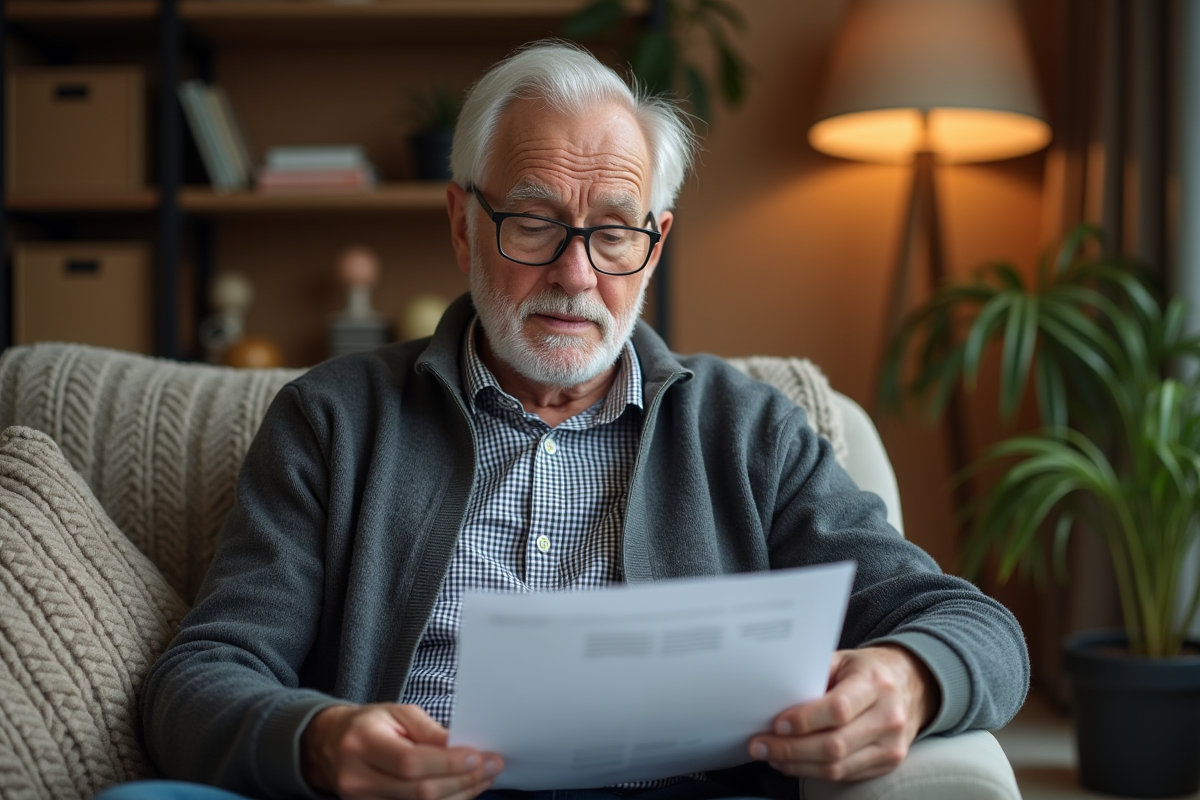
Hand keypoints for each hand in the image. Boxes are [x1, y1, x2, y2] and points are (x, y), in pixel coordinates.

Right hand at [301, 703, 503, 799]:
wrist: (333, 745)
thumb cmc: (370, 724)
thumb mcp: (398, 713)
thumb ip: (429, 731)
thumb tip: (462, 747)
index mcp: (363, 743)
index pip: (410, 762)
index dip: (447, 763)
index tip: (478, 756)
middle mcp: (358, 778)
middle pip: (418, 792)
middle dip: (462, 781)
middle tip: (491, 767)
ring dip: (459, 795)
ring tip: (483, 778)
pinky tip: (462, 792)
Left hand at [748, 645, 938, 781]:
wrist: (913, 684)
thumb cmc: (870, 670)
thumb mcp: (844, 660)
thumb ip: (814, 675)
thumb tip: (774, 696)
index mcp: (875, 684)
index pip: (837, 709)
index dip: (804, 720)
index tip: (777, 724)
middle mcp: (887, 717)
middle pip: (834, 745)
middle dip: (790, 749)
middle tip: (761, 745)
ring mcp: (890, 745)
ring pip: (837, 767)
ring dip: (797, 765)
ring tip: (771, 756)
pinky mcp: (887, 763)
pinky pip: (845, 775)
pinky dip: (813, 771)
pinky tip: (794, 762)